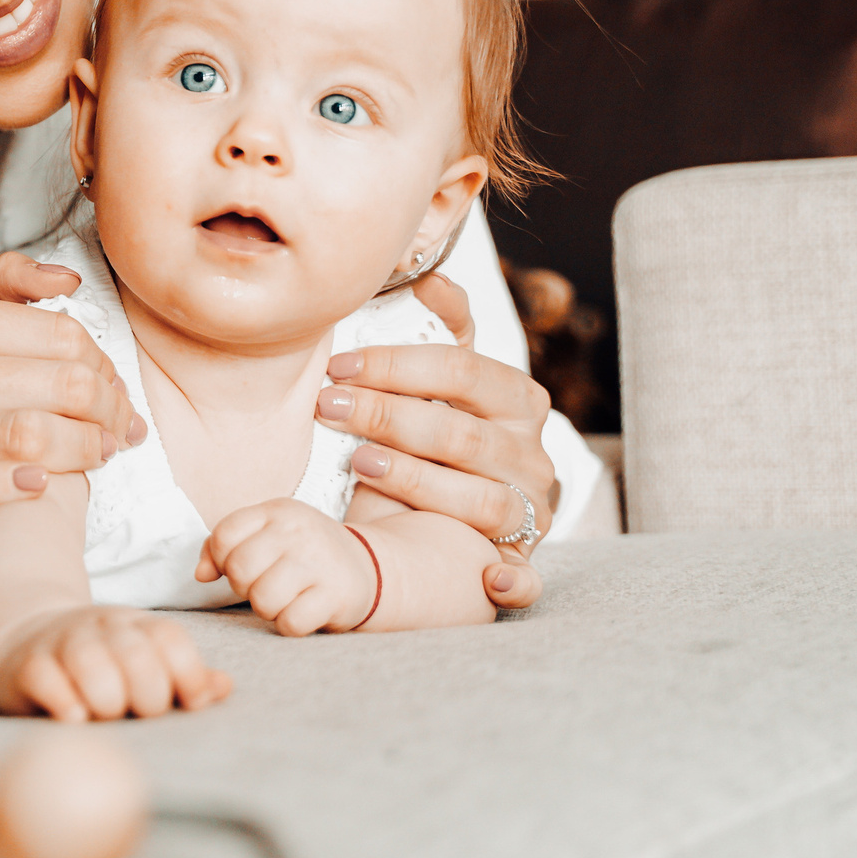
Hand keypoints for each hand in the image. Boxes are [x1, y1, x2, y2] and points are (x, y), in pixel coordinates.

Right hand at [0, 253, 149, 558]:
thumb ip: (2, 280)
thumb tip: (66, 281)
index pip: (65, 337)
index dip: (106, 367)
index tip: (113, 392)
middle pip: (61, 386)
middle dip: (107, 412)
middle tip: (118, 431)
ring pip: (30, 437)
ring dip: (83, 452)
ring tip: (97, 458)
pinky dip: (17, 487)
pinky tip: (41, 485)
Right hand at [0, 604, 229, 720]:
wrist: (21, 643)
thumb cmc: (97, 665)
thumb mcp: (143, 661)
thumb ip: (184, 676)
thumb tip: (224, 686)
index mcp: (136, 626)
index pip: (172, 640)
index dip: (189, 676)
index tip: (187, 703)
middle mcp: (101, 628)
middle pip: (139, 659)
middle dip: (147, 699)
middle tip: (137, 713)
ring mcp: (63, 643)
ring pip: (94, 670)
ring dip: (107, 703)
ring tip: (104, 715)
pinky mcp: (28, 664)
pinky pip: (48, 682)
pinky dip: (66, 705)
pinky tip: (75, 718)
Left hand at [198, 500, 377, 635]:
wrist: (370, 567)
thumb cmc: (302, 553)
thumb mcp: (266, 535)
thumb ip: (223, 547)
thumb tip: (200, 574)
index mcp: (277, 511)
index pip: (223, 535)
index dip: (222, 560)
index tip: (241, 566)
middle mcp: (299, 531)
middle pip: (240, 569)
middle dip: (244, 587)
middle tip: (263, 586)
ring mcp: (320, 562)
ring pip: (262, 599)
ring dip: (267, 608)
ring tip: (284, 598)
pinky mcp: (337, 596)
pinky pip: (290, 622)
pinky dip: (290, 624)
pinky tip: (302, 611)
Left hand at [323, 272, 554, 610]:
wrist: (447, 510)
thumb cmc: (435, 435)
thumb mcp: (438, 380)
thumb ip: (439, 331)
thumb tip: (428, 278)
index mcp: (514, 397)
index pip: (463, 370)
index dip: (396, 365)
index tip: (338, 365)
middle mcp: (529, 451)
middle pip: (462, 434)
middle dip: (387, 416)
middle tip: (327, 407)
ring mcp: (528, 506)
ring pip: (481, 499)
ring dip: (418, 482)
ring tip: (360, 462)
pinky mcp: (519, 559)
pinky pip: (524, 576)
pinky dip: (511, 580)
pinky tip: (487, 580)